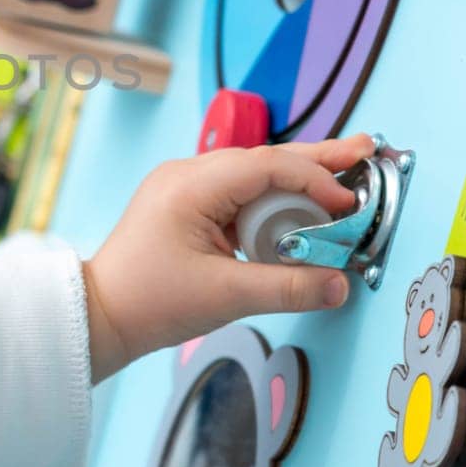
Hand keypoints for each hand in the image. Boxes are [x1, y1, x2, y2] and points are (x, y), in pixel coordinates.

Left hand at [82, 134, 373, 381]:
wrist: (100, 316)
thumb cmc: (148, 302)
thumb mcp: (225, 296)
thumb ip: (288, 288)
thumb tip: (339, 284)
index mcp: (190, 186)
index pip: (266, 166)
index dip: (314, 180)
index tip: (349, 201)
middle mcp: (186, 175)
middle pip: (264, 160)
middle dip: (316, 158)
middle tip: (365, 150)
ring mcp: (184, 188)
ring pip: (254, 176)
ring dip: (297, 183)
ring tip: (343, 180)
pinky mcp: (187, 206)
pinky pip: (239, 194)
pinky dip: (273, 202)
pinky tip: (302, 210)